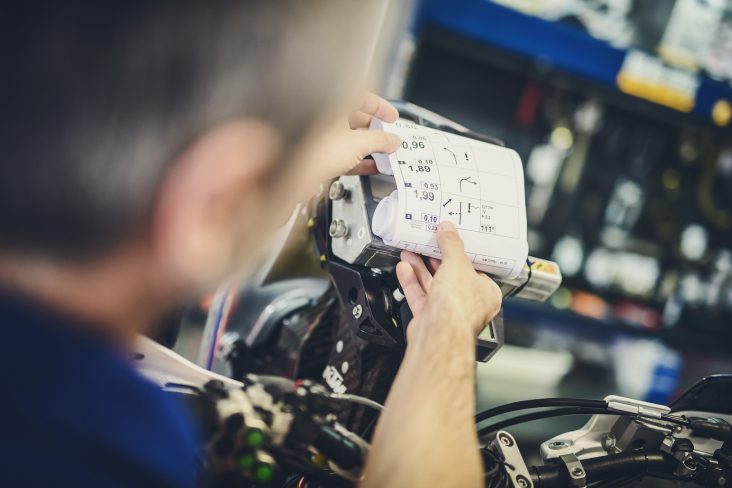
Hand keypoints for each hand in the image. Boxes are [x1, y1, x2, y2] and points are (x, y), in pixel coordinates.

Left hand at [309, 93, 400, 180]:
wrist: (293, 175)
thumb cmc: (317, 151)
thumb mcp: (358, 144)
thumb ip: (380, 141)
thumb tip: (393, 141)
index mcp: (332, 104)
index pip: (361, 98)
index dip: (380, 107)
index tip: (392, 117)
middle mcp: (324, 117)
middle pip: (355, 118)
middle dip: (375, 129)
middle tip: (389, 137)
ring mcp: (319, 136)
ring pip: (348, 137)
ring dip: (368, 146)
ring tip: (383, 154)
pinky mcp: (317, 154)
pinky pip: (341, 153)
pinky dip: (357, 159)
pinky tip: (370, 167)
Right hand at [396, 221, 501, 338]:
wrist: (438, 333)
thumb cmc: (459, 306)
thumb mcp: (458, 263)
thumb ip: (451, 245)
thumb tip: (448, 230)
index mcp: (485, 293)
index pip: (475, 269)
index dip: (462, 254)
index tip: (451, 243)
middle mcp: (468, 304)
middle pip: (451, 276)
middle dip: (436, 260)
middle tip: (427, 245)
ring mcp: (447, 312)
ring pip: (433, 286)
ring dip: (420, 269)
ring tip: (411, 253)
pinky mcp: (429, 318)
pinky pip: (420, 296)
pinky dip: (411, 282)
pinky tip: (404, 268)